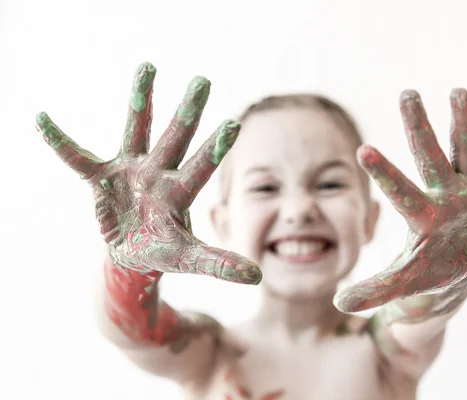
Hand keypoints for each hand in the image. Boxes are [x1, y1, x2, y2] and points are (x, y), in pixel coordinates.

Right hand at [36, 62, 260, 284]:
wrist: (132, 251)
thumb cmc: (164, 250)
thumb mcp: (189, 259)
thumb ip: (219, 263)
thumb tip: (257, 277)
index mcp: (179, 193)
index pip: (200, 168)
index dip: (214, 149)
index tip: (234, 124)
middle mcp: (159, 174)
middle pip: (175, 138)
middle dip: (187, 112)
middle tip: (203, 80)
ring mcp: (131, 171)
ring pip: (137, 129)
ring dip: (141, 99)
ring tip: (149, 66)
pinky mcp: (102, 177)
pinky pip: (77, 157)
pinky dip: (60, 143)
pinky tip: (42, 119)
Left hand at [335, 89, 466, 311]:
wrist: (452, 267)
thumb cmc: (424, 271)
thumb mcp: (402, 282)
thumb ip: (374, 291)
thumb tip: (338, 303)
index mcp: (421, 215)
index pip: (400, 191)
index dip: (384, 173)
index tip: (363, 148)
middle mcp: (443, 196)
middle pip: (429, 156)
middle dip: (419, 127)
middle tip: (407, 93)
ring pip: (466, 151)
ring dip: (464, 123)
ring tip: (457, 90)